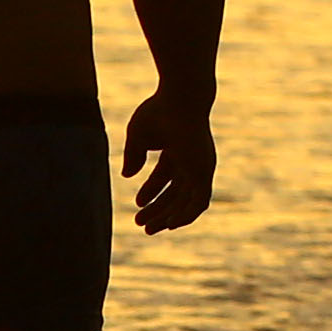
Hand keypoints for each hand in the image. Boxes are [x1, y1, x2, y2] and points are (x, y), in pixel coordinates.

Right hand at [121, 88, 217, 232]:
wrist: (180, 101)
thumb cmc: (158, 112)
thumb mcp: (138, 136)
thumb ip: (133, 155)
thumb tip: (126, 175)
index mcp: (177, 149)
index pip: (165, 177)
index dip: (151, 192)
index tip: (137, 204)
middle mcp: (191, 160)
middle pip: (176, 192)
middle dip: (158, 209)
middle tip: (141, 224)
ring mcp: (199, 167)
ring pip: (186, 201)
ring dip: (170, 216)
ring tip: (151, 229)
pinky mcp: (204, 172)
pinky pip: (199, 201)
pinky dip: (186, 214)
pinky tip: (170, 225)